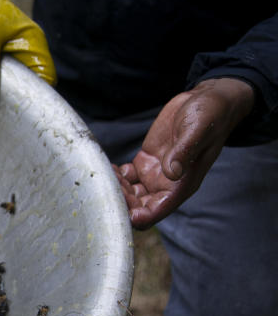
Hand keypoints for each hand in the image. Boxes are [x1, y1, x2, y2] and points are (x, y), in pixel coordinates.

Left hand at [115, 78, 254, 229]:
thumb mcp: (197, 130)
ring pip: (128, 194)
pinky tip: (108, 167)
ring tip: (105, 173)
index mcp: (181, 186)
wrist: (208, 100)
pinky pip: (125, 177)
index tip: (118, 202)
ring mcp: (154, 174)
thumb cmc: (210, 115)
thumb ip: (184, 151)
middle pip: (136, 208)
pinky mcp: (146, 161)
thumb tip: (172, 172)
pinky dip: (114, 176)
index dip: (134, 215)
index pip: (154, 213)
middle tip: (105, 184)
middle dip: (119, 201)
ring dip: (114, 189)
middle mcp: (166, 185)